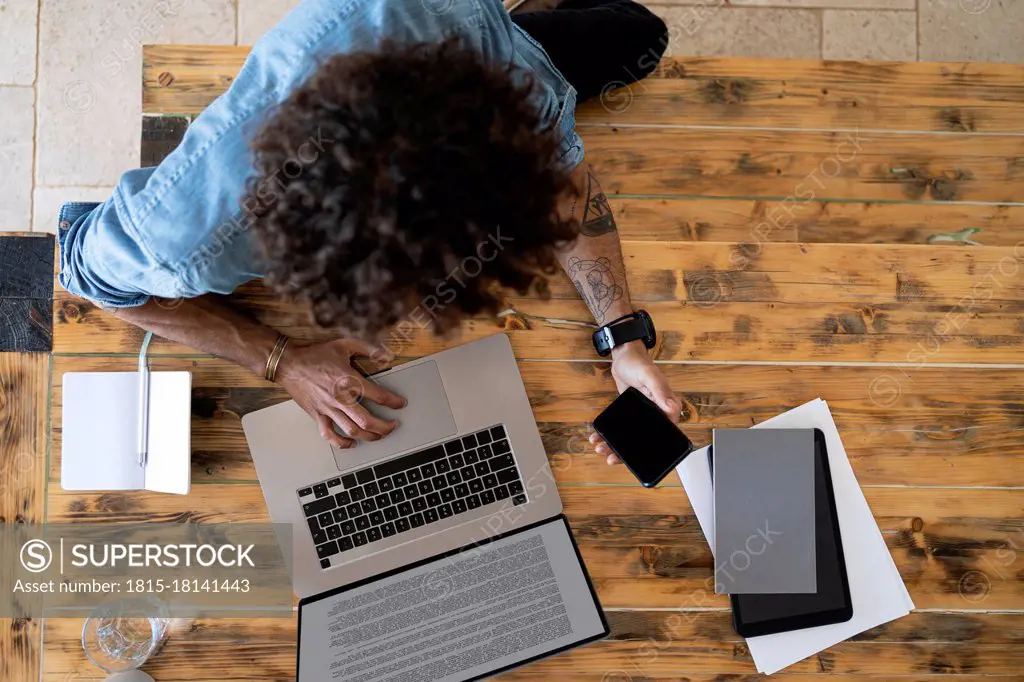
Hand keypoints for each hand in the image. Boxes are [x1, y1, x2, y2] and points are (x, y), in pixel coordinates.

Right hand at [276, 338, 406, 448]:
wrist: (290, 363)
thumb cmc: (315, 355)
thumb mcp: (345, 344)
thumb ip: (368, 349)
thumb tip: (387, 356)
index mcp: (350, 380)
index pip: (378, 396)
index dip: (393, 402)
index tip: (400, 404)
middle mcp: (341, 398)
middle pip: (368, 421)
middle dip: (385, 427)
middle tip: (393, 426)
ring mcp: (328, 409)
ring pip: (352, 431)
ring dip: (369, 436)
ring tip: (378, 436)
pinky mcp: (317, 415)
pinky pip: (330, 435)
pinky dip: (341, 443)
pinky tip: (351, 443)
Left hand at [589, 340, 680, 464]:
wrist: (623, 357)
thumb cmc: (639, 363)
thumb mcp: (649, 376)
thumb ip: (660, 391)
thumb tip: (673, 408)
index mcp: (667, 409)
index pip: (664, 436)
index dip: (651, 450)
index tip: (636, 459)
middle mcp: (657, 414)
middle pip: (644, 441)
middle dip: (627, 453)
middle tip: (611, 457)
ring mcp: (642, 416)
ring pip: (631, 438)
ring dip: (616, 447)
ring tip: (601, 449)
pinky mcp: (630, 414)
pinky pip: (622, 429)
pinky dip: (610, 436)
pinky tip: (598, 438)